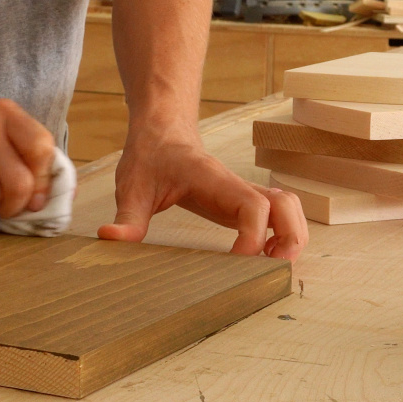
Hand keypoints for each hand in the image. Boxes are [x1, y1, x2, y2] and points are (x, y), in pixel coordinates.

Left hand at [99, 130, 307, 260]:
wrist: (161, 132)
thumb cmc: (150, 158)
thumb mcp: (132, 188)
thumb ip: (126, 217)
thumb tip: (110, 238)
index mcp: (214, 181)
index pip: (252, 207)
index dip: (253, 238)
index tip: (237, 263)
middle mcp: (236, 186)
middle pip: (286, 205)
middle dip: (289, 239)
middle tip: (271, 270)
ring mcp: (244, 192)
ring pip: (291, 207)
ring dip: (292, 236)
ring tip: (271, 265)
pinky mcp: (244, 201)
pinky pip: (279, 214)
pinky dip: (284, 234)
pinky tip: (263, 256)